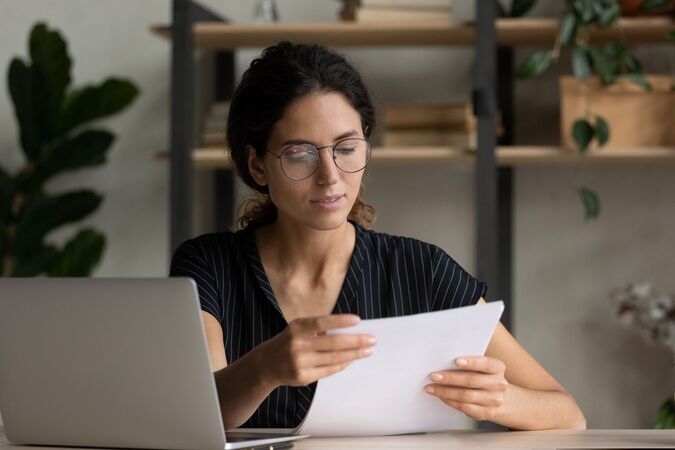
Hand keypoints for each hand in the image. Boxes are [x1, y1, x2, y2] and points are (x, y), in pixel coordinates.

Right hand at [255, 314, 375, 387]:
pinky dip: (342, 364)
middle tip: (372, 340)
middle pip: (332, 343)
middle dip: (355, 341)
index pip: (321, 323)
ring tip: (367, 350)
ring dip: (354, 354)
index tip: (358, 320)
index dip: (339, 321)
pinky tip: (351, 359)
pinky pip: (329, 370)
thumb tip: (350, 331)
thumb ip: (319, 329)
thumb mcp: (299, 329)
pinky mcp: (303, 376)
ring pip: (334, 358)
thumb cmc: (289, 341)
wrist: (267, 364)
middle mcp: (297, 344)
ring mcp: (300, 362)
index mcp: (297, 328)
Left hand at [425, 356, 508, 421]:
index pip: (485, 364)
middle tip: (434, 376)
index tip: (456, 361)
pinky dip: (450, 401)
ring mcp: (494, 400)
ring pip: (466, 395)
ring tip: (432, 387)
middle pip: (471, 381)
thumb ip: (468, 363)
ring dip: (445, 391)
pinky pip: (465, 407)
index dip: (471, 362)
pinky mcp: (486, 412)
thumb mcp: (481, 366)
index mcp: (498, 368)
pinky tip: (441, 396)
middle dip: (450, 378)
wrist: (498, 397)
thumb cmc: (483, 376)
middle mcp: (499, 384)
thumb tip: (444, 360)